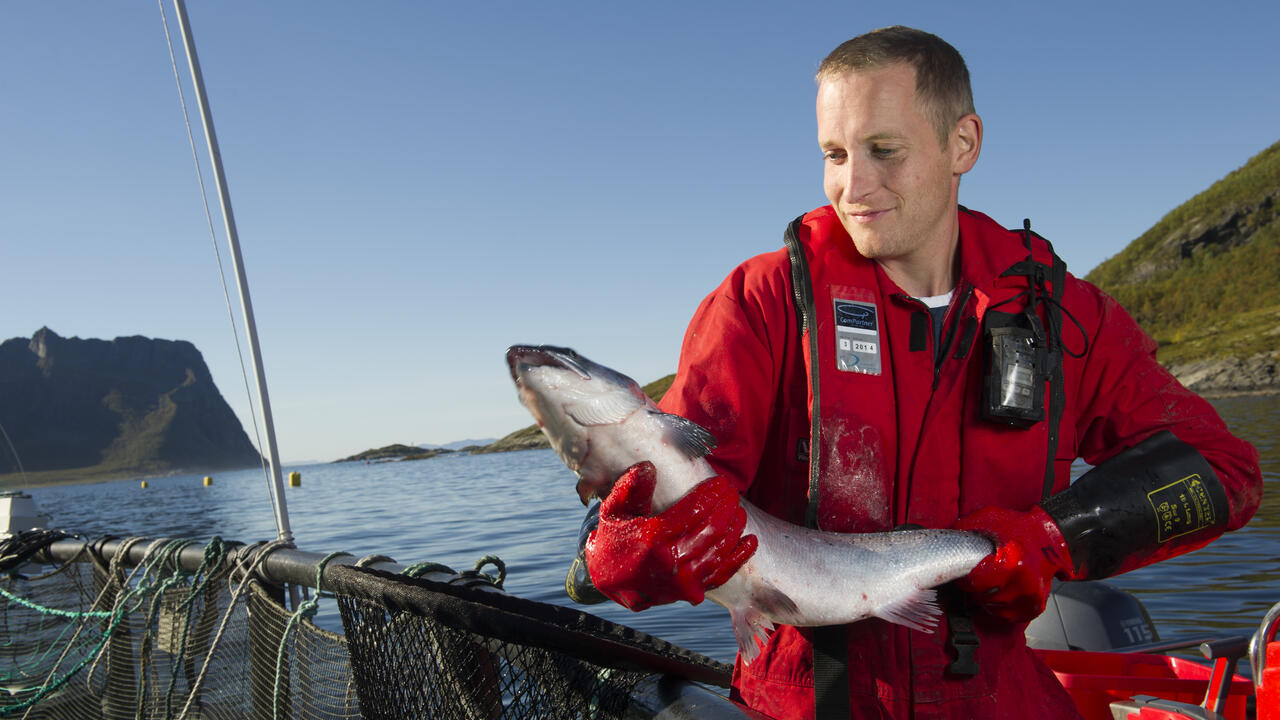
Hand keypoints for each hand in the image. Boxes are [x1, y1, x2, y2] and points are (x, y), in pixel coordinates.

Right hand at [585, 461, 756, 610]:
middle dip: (727, 506)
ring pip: (720, 550)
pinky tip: (750, 541)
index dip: (711, 493)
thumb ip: (630, 488)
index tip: (722, 482)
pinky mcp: (691, 592)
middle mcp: (670, 561)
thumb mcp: (613, 511)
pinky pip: (722, 574)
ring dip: (734, 527)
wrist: (609, 581)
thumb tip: (649, 467)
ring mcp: (683, 580)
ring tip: (739, 510)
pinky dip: (739, 557)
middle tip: (733, 492)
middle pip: (711, 528)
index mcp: (653, 537)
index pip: (694, 510)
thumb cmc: (613, 539)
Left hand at [952, 506, 1074, 622]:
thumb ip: (966, 528)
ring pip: (996, 608)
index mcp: (1011, 564)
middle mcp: (1023, 583)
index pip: (975, 583)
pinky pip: (1010, 615)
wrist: (1049, 534)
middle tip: (979, 576)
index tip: (966, 572)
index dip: (966, 578)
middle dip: (977, 588)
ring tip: (990, 582)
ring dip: (988, 598)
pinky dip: (1002, 608)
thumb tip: (948, 541)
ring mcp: (1031, 596)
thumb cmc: (1019, 525)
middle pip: (984, 597)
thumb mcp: (987, 518)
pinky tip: (1000, 593)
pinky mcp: (1036, 604)